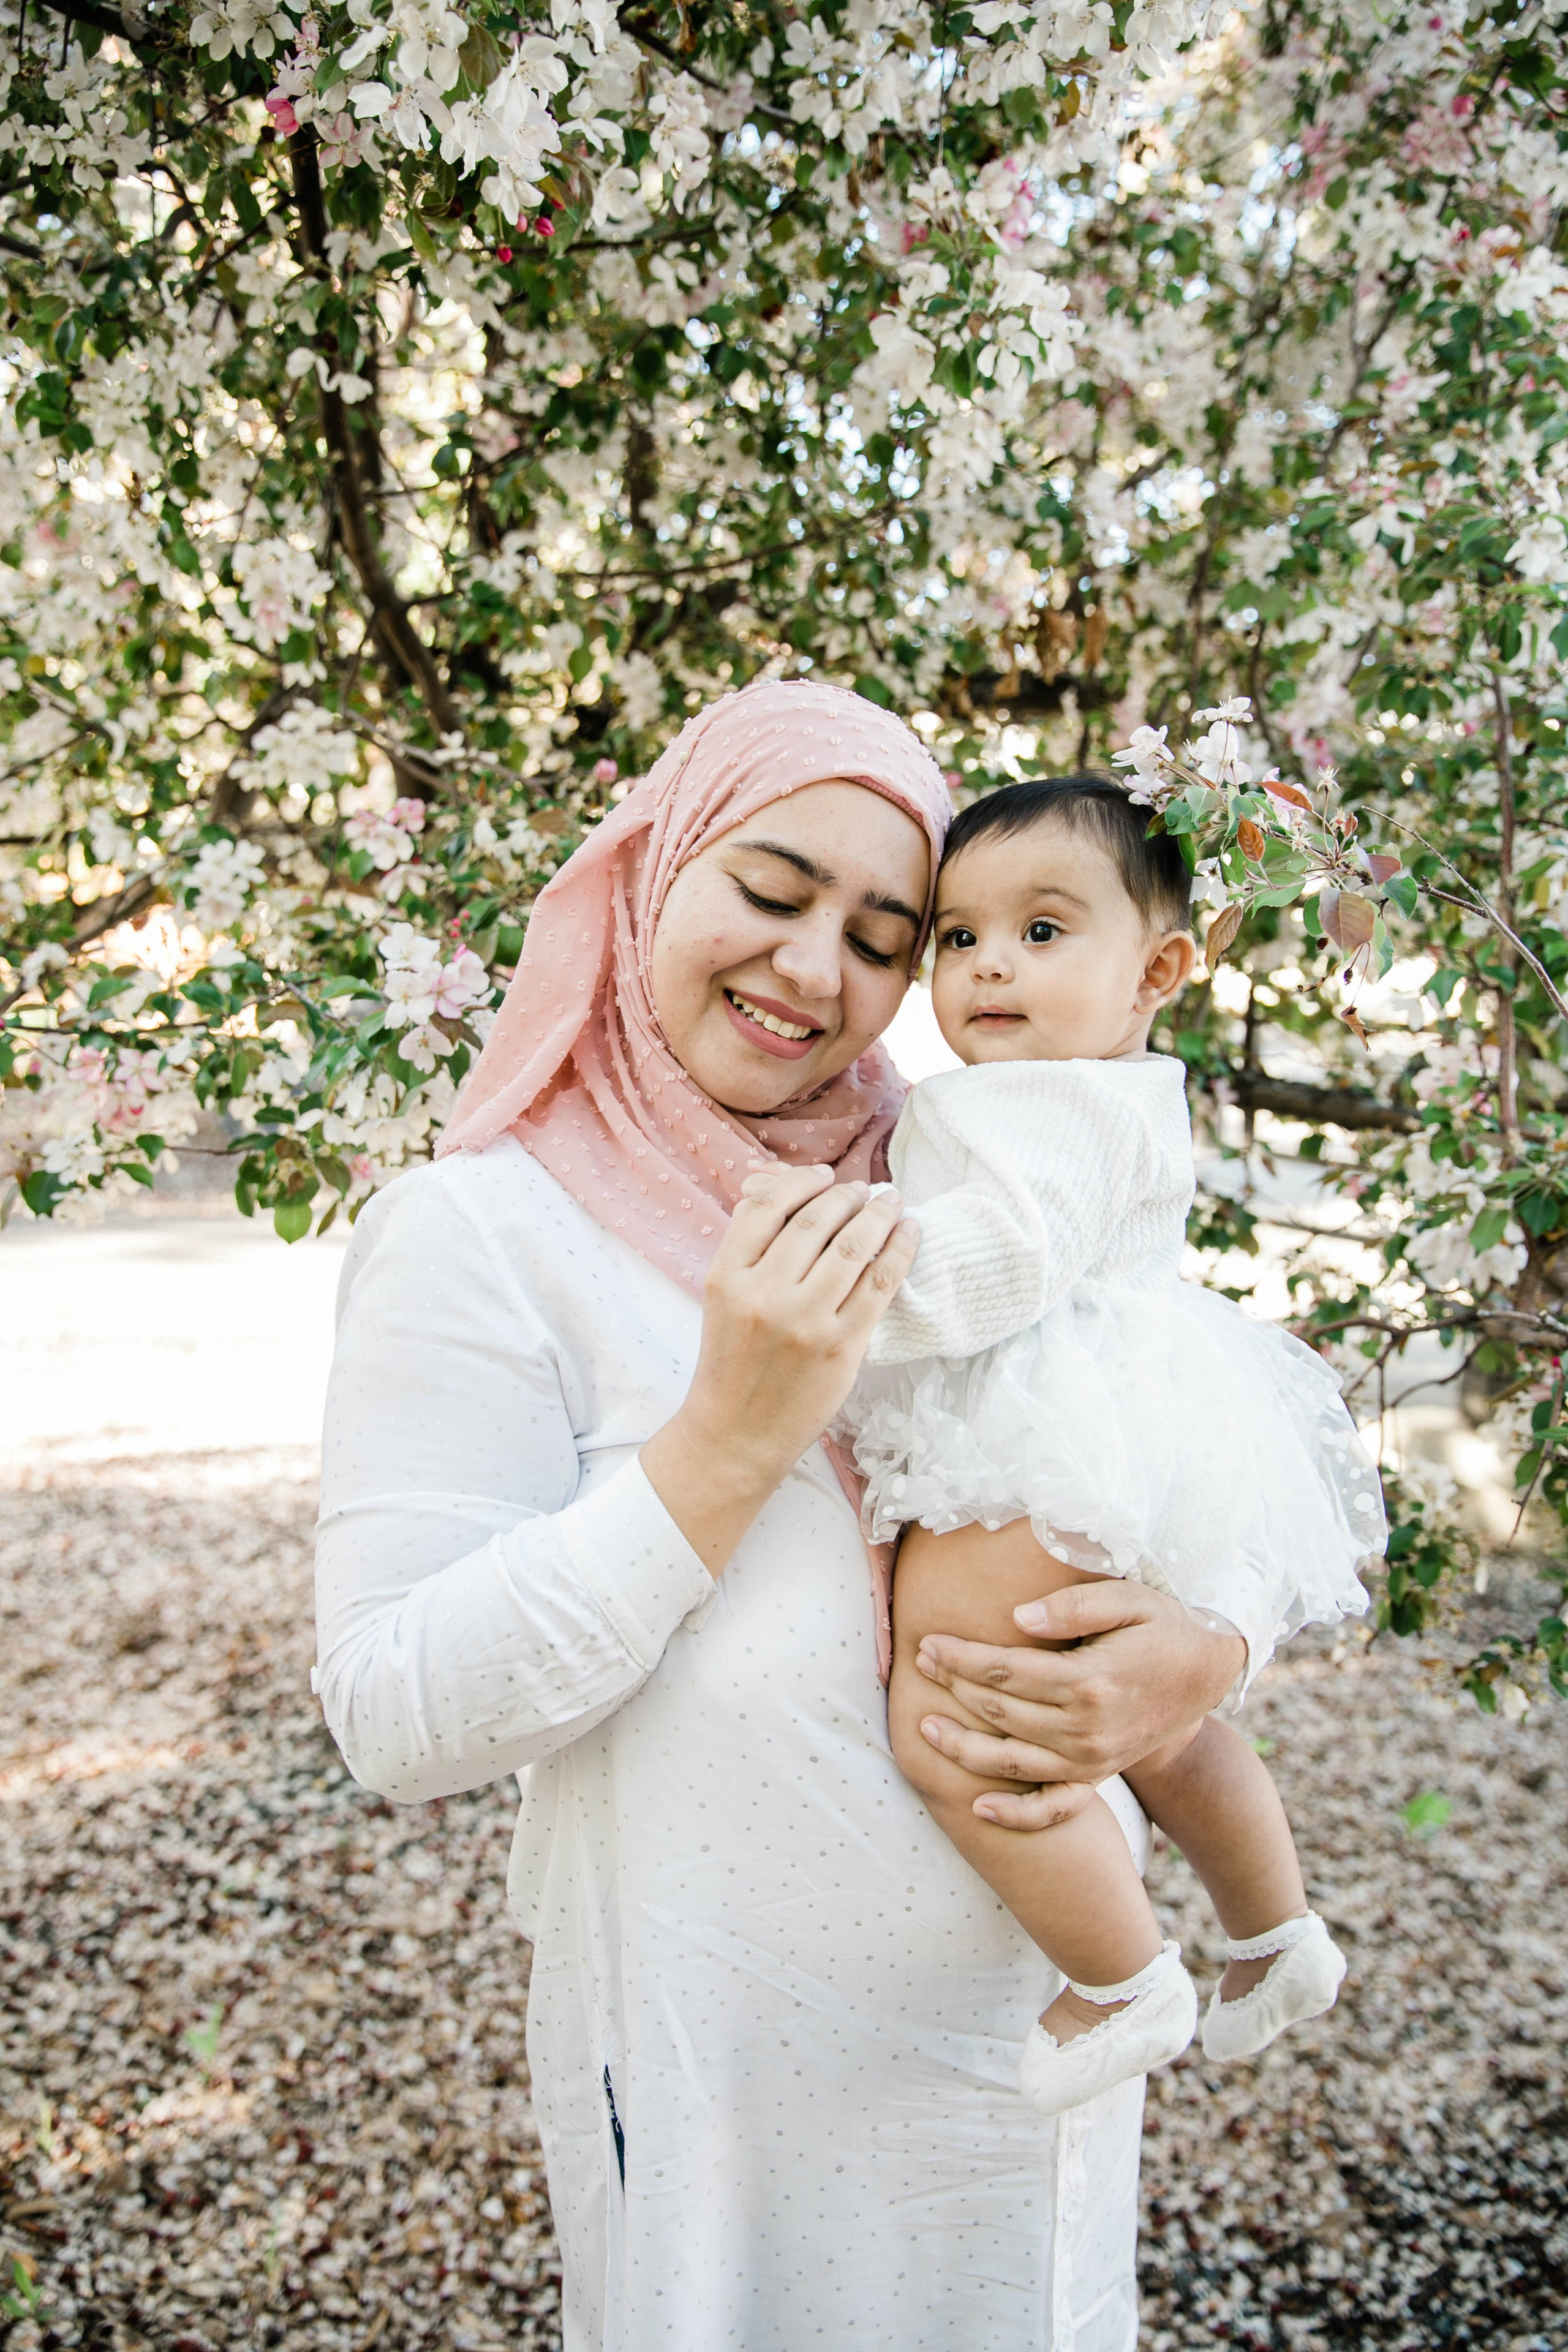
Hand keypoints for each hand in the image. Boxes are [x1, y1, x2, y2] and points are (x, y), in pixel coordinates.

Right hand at [641, 1164, 917, 1573]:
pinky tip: (910, 1232)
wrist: (736, 1434)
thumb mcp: (724, 1300)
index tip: (825, 1176)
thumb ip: (750, 1249)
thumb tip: (785, 1189)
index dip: (800, 1181)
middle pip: (814, 1221)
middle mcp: (763, 1294)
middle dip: (847, 1195)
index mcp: (726, 1277)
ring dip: (878, 1214)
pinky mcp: (841, 1346)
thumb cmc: (733, 1363)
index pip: (766, 1206)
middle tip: (864, 1189)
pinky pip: (881, 1283)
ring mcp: (805, 1321)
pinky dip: (900, 1250)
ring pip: (852, 1246)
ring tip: (891, 1202)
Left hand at [914, 1580, 1246, 1827]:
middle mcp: (1087, 1729)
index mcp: (1090, 1682)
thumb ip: (1074, 1606)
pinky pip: (1054, 1806)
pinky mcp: (1098, 1775)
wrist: (1209, 1671)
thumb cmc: (1164, 1625)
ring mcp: (1092, 1760)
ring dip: (964, 1749)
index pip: (1006, 1671)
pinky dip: (1016, 1815)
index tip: (929, 1644)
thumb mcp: (1130, 1599)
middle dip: (955, 1688)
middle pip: (1002, 1713)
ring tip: (926, 1730)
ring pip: (1013, 1762)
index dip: (961, 1658)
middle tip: (920, 1664)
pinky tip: (978, 1808)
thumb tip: (1017, 1617)